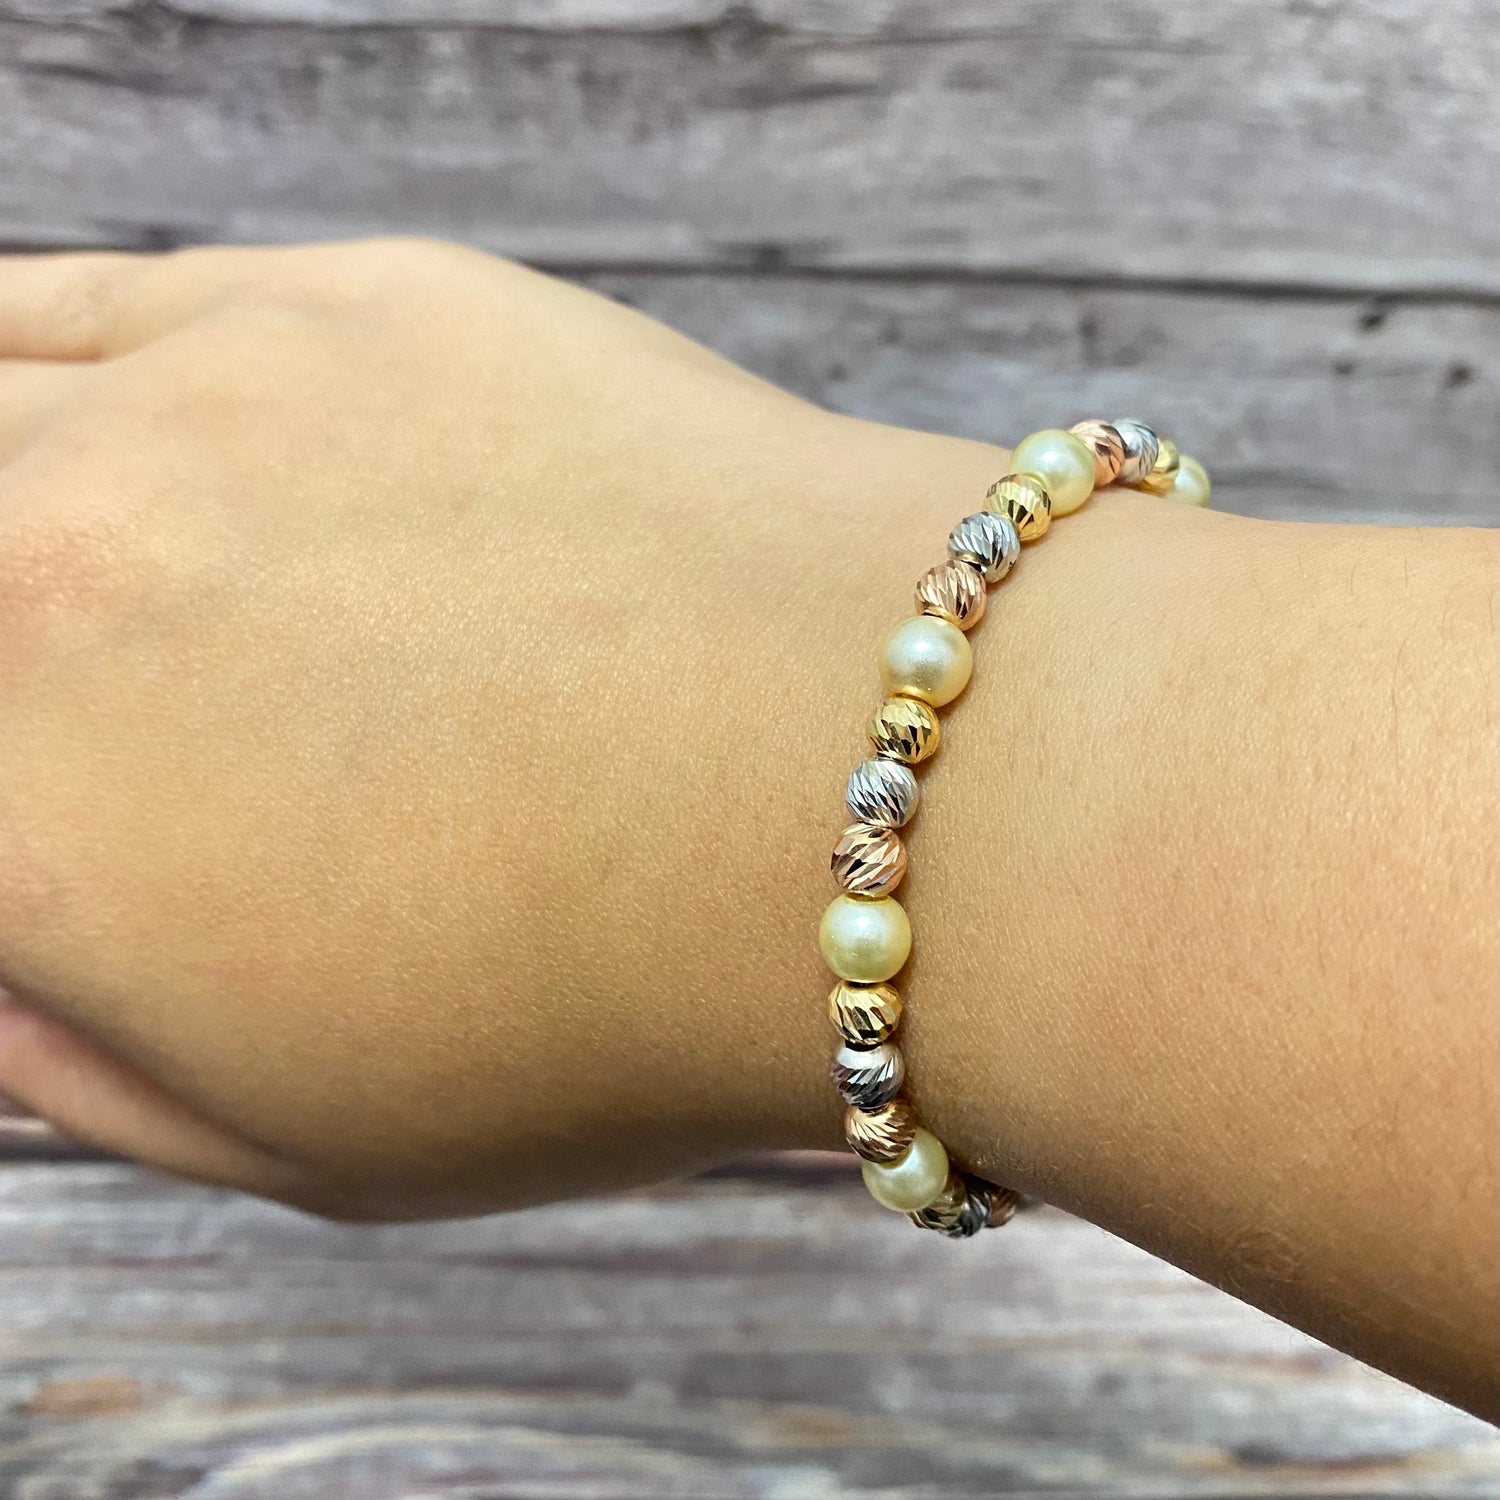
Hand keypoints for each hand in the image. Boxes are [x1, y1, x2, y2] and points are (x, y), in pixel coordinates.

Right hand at [0, 238, 964, 1216]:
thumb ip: (76, 1057)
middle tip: (126, 712)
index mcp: (12, 827)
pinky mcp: (337, 308)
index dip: (34, 802)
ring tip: (95, 566)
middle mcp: (34, 590)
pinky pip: (101, 304)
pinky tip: (122, 430)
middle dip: (20, 653)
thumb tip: (3, 967)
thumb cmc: (605, 1005)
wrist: (857, 791)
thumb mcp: (300, 1134)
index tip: (92, 805)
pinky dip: (61, 368)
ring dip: (21, 498)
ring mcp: (185, 414)